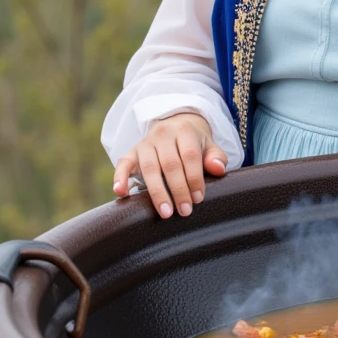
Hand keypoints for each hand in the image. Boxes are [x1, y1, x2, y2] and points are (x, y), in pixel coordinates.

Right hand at [113, 113, 227, 218]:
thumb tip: (218, 169)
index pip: (190, 155)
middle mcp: (163, 134)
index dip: (194, 178)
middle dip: (178, 189)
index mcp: (184, 130)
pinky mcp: (131, 152)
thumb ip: (216, 157)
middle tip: (185, 211)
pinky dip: (120, 178)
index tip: (198, 198)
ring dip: (157, 192)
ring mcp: (145, 143)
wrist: (175, 124)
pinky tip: (121, 193)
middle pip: (170, 164)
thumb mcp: (209, 145)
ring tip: (165, 212)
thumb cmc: (195, 142)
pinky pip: (123, 164)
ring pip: (149, 168)